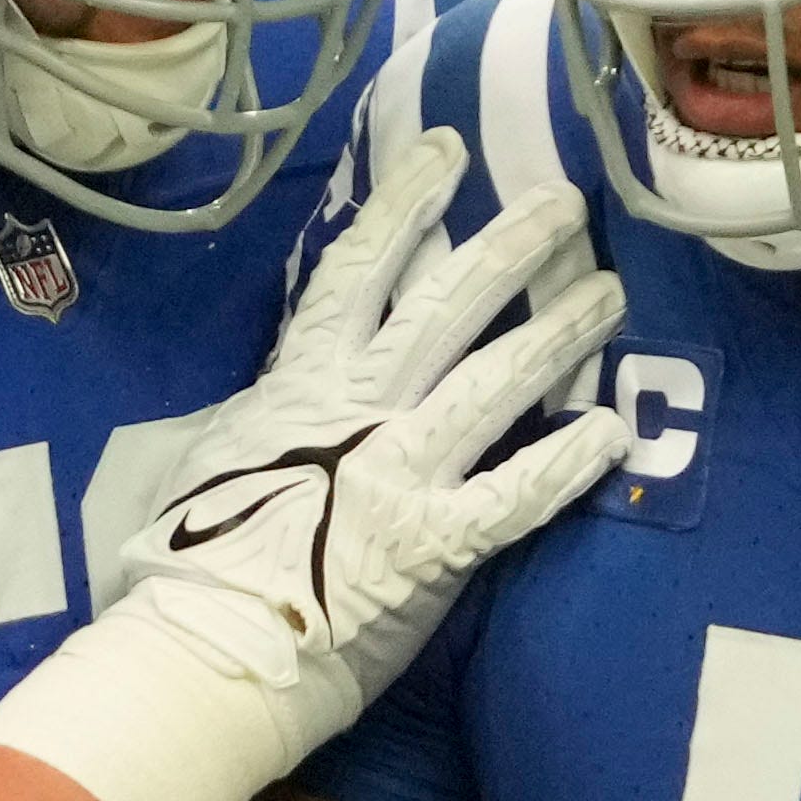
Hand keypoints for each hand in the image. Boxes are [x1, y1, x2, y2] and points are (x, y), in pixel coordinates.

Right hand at [108, 122, 625, 757]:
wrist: (204, 647)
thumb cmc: (187, 565)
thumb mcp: (212, 458)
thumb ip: (263, 415)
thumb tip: (279, 391)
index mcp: (297, 383)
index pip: (356, 270)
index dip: (403, 204)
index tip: (447, 152)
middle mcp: (356, 411)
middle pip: (443, 305)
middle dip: (509, 247)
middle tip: (566, 203)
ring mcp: (397, 473)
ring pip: (492, 381)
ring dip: (557, 333)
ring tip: (611, 292)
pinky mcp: (432, 545)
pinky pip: (514, 495)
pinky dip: (565, 463)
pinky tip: (613, 432)